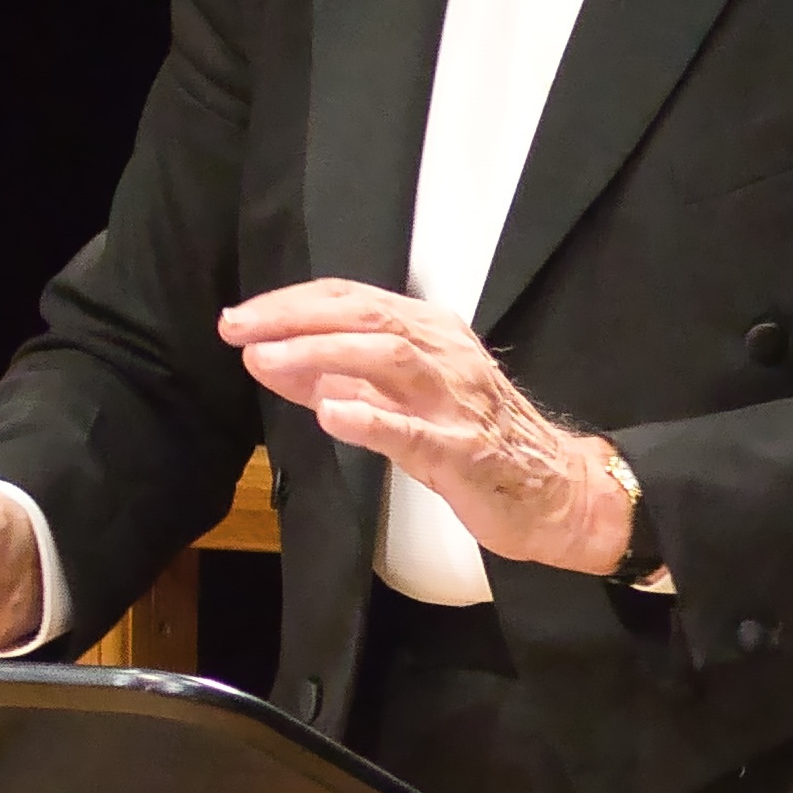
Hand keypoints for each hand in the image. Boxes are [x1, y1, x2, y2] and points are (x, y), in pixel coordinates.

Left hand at [220, 283, 637, 573]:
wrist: (554, 492)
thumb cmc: (477, 445)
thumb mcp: (403, 402)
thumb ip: (342, 379)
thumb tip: (273, 359)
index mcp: (430, 333)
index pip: (352, 300)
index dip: (291, 303)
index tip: (242, 318)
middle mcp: (444, 353)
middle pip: (364, 316)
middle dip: (294, 318)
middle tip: (238, 328)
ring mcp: (456, 401)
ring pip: (387, 357)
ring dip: (320, 354)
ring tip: (266, 360)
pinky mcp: (465, 451)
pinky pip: (413, 431)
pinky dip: (370, 419)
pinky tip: (331, 413)